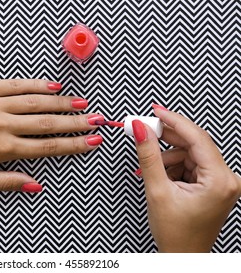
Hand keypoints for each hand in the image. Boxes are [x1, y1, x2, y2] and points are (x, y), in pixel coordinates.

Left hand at [0, 79, 103, 190]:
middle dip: (77, 123)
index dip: (73, 145)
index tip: (92, 141)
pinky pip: (16, 84)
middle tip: (98, 120)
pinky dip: (37, 85)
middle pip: (48, 123)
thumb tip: (34, 185)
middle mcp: (3, 123)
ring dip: (63, 103)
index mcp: (1, 147)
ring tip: (83, 104)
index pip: (47, 146)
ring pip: (37, 102)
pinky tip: (53, 86)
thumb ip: (5, 182)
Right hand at [133, 105, 240, 251]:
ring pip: (189, 153)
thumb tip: (141, 130)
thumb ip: (148, 156)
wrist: (182, 256)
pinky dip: (173, 166)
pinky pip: (190, 164)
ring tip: (152, 170)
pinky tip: (162, 176)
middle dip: (167, 139)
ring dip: (168, 157)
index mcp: (219, 180)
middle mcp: (225, 179)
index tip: (156, 111)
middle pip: (193, 144)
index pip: (197, 138)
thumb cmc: (176, 234)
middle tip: (145, 131)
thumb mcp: (157, 190)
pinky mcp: (212, 185)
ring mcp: (220, 182)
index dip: (174, 121)